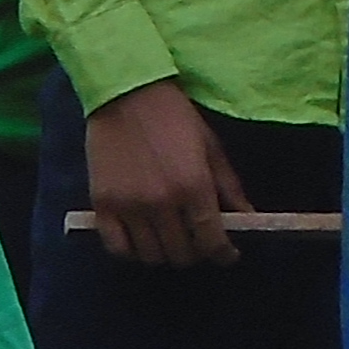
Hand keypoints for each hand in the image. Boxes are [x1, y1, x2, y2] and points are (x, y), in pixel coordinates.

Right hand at [81, 77, 251, 266]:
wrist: (126, 92)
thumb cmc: (175, 116)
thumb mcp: (211, 147)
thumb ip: (229, 187)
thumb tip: (247, 217)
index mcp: (194, 186)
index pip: (211, 240)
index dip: (223, 254)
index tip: (226, 254)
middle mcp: (162, 203)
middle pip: (182, 254)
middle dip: (195, 253)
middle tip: (196, 241)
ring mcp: (129, 206)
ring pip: (151, 256)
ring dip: (165, 254)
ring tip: (169, 240)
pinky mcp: (102, 204)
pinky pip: (117, 248)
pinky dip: (131, 251)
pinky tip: (140, 240)